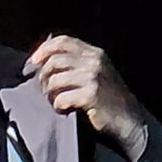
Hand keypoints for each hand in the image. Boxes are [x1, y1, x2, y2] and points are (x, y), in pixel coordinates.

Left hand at [25, 35, 147, 153]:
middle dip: (43, 76)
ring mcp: (93, 77)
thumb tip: (41, 59)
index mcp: (95, 53)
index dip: (43, 49)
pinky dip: (58, 106)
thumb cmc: (108, 98)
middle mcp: (94, 61)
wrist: (129, 120)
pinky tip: (64, 109)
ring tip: (54, 101)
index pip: (62, 41)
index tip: (32, 62)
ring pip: (54, 80)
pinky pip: (61, 98)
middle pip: (54, 61)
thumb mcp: (96, 72)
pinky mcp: (91, 95)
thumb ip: (76, 62)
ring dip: (49, 93)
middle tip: (43, 89)